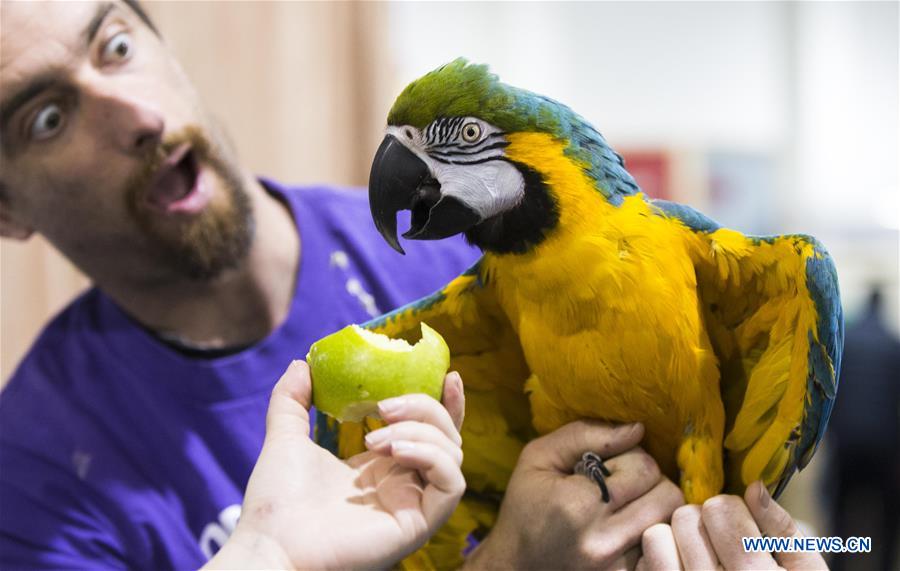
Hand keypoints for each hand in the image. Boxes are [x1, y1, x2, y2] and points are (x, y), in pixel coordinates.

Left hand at [203, 360, 465, 569]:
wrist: (270, 542)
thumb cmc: (276, 502)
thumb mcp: (285, 436)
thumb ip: (292, 400)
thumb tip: (301, 363)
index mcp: (383, 466)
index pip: (432, 431)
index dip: (445, 403)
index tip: (447, 374)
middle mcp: (404, 485)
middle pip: (447, 436)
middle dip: (425, 408)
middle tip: (383, 406)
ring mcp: (413, 505)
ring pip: (453, 455)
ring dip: (421, 432)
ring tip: (378, 437)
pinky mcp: (418, 524)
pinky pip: (451, 485)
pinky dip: (431, 456)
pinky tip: (394, 451)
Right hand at [465, 421, 684, 569]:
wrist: (513, 566)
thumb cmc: (524, 508)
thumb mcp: (538, 458)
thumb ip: (585, 434)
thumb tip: (637, 428)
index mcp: (579, 504)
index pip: (644, 467)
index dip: (630, 457)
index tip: (606, 465)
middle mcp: (603, 539)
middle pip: (667, 495)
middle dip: (650, 480)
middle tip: (622, 483)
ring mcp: (617, 567)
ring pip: (670, 523)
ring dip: (654, 506)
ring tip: (627, 505)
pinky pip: (661, 549)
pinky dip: (650, 532)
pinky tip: (626, 528)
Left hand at [637, 481, 827, 569]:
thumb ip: (785, 532)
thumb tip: (754, 487)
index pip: (721, 509)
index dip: (731, 512)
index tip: (739, 530)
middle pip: (686, 517)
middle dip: (702, 523)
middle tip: (719, 546)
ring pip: (657, 535)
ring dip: (675, 540)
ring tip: (698, 558)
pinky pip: (645, 562)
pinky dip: (658, 562)